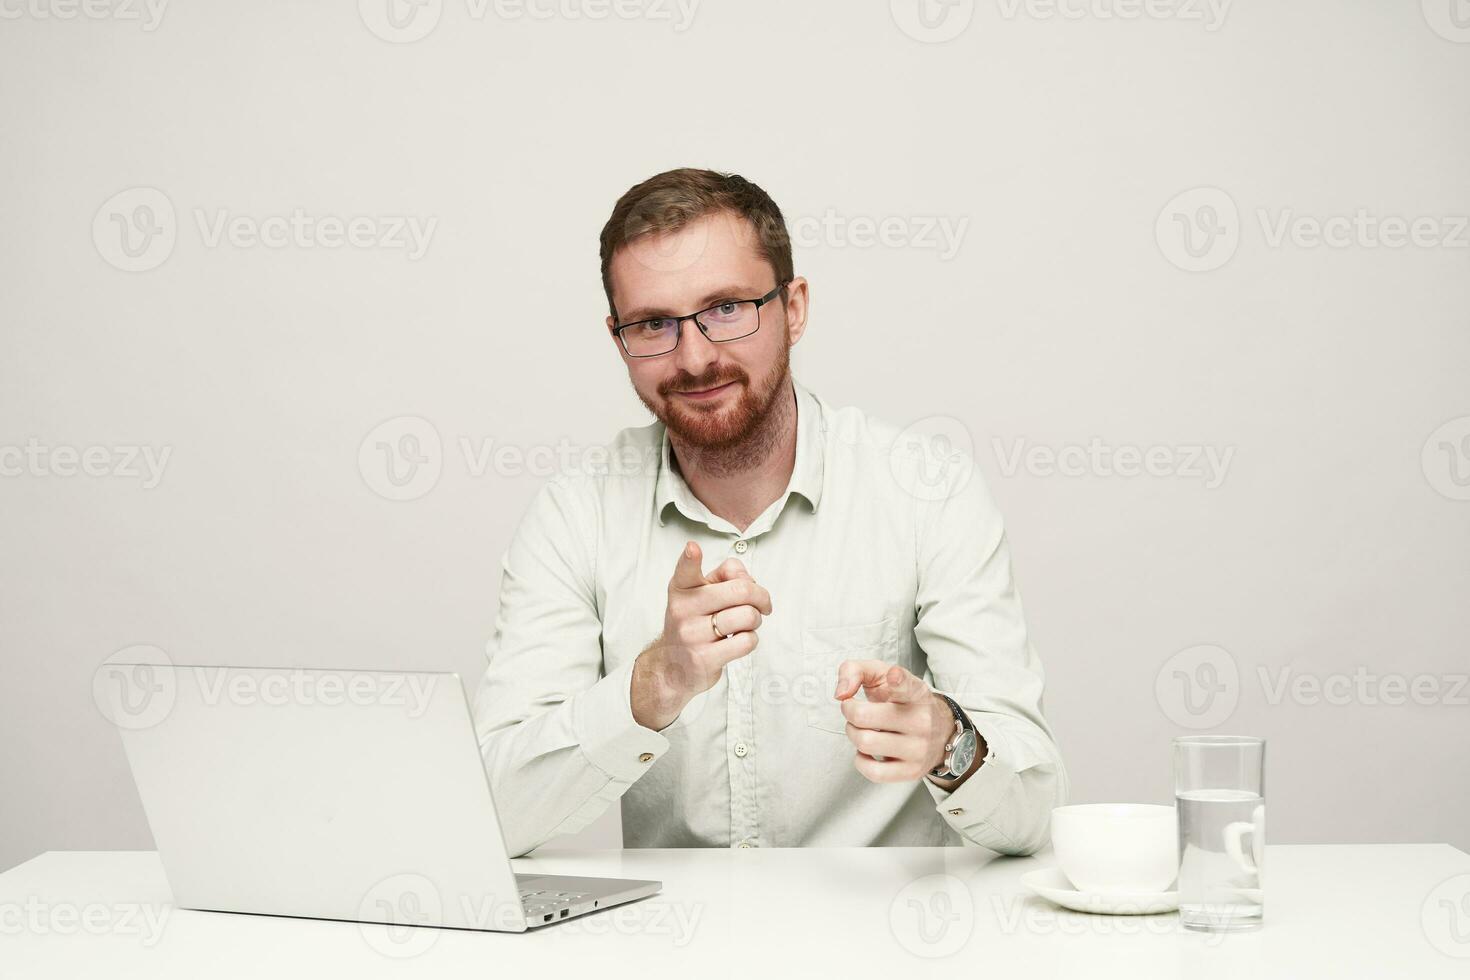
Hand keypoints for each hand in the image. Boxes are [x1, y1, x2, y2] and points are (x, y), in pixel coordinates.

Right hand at [631, 541, 772, 730]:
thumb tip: (749, 580)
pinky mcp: (705, 659)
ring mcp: (692, 635)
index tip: (693, 548)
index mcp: (682, 588)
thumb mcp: (703, 592)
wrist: (673, 666)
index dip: (691, 558)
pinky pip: (746, 641)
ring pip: (748, 616)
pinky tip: (738, 640)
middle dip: (761, 596)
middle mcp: (683, 610)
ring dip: (755, 620)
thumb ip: (727, 574)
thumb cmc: (696, 621)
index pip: (686, 570)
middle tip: (762, 603)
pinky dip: (751, 639)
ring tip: (744, 624)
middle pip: (741, 590)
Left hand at [834, 660, 955, 783]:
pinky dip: (861, 760)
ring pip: (865, 743)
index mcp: (915, 693)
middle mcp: (921, 720)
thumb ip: (855, 671)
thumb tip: (841, 694)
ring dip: (853, 734)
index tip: (893, 677)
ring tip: (862, 729)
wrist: (940, 731)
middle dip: (849, 712)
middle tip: (854, 710)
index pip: (907, 685)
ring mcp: (919, 748)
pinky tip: (867, 751)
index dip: (898, 680)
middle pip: (864, 717)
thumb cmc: (902, 701)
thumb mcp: (883, 676)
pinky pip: (873, 772)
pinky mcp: (912, 771)